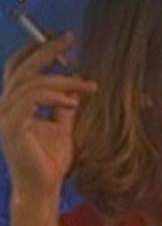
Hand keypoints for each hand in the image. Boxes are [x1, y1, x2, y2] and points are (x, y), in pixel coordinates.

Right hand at [0, 33, 97, 198]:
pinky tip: (72, 102)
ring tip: (88, 86)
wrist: (43, 187)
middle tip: (71, 38)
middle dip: (47, 49)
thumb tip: (75, 84)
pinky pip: (31, 100)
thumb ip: (62, 105)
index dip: (38, 50)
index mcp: (14, 103)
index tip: (65, 42)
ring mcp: (4, 115)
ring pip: (32, 82)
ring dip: (63, 81)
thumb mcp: (61, 126)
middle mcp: (4, 105)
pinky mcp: (11, 126)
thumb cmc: (50, 160)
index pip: (20, 67)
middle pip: (23, 67)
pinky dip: (54, 97)